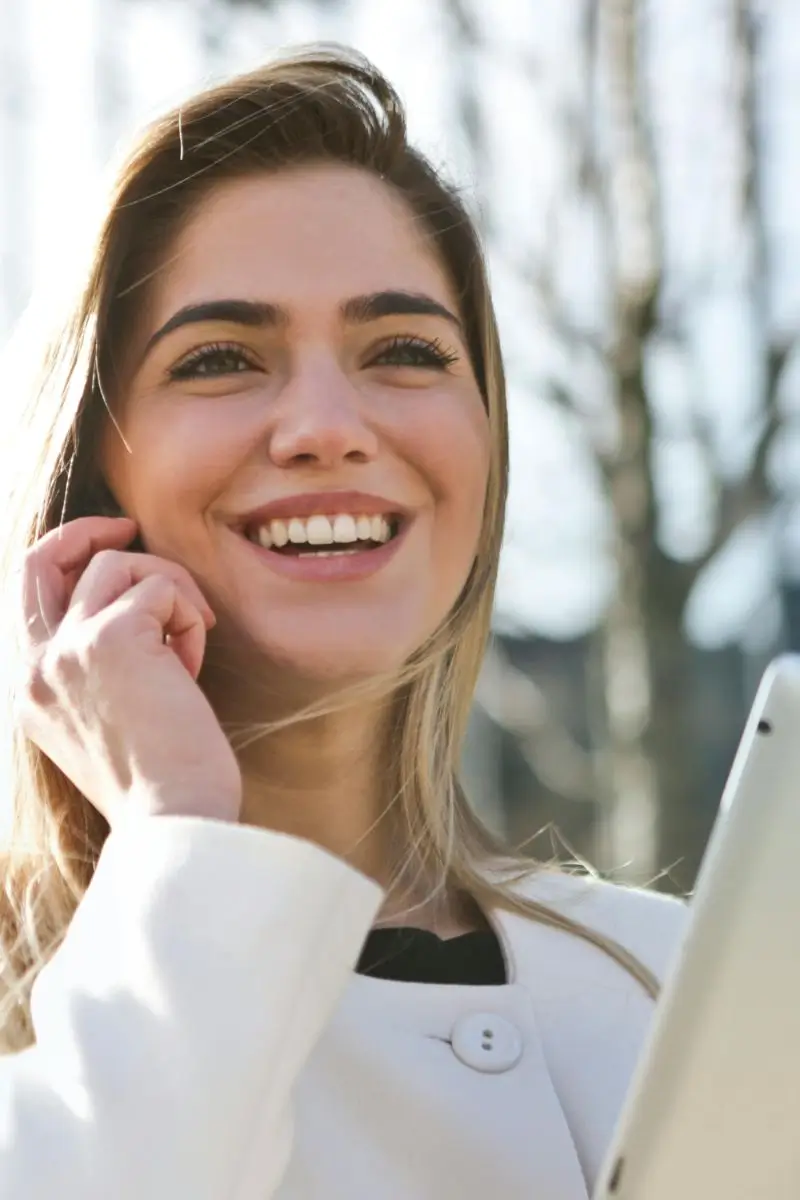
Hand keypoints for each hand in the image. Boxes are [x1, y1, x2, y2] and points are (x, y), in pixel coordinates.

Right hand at [15, 516, 241, 826]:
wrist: (175, 820)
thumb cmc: (160, 780)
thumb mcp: (104, 721)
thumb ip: (93, 667)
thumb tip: (130, 607)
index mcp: (28, 690)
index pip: (24, 595)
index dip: (64, 557)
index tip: (109, 546)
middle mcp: (35, 666)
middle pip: (40, 558)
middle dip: (87, 531)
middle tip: (131, 527)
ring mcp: (68, 649)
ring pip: (119, 566)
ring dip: (170, 592)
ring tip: (189, 645)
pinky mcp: (114, 638)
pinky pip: (162, 588)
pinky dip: (189, 616)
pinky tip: (194, 666)